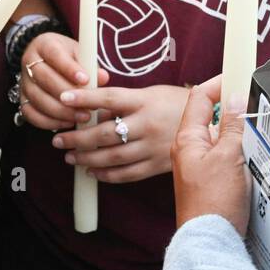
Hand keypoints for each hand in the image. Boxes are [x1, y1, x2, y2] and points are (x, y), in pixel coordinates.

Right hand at [17, 32, 106, 130]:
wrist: (47, 60)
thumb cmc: (68, 57)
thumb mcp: (80, 53)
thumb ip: (91, 65)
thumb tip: (103, 78)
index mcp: (44, 44)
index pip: (54, 54)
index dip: (69, 68)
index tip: (85, 80)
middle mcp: (29, 62)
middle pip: (44, 78)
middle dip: (67, 94)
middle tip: (88, 106)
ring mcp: (24, 82)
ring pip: (37, 98)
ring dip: (61, 111)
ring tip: (82, 117)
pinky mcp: (22, 99)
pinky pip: (30, 114)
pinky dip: (48, 122)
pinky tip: (67, 123)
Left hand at [53, 84, 188, 183]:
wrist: (212, 124)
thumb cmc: (175, 103)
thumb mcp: (150, 94)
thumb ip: (123, 103)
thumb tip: (93, 112)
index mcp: (144, 101)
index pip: (108, 99)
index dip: (84, 98)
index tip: (63, 97)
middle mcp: (147, 124)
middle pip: (105, 133)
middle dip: (77, 138)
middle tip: (58, 140)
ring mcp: (152, 147)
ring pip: (112, 157)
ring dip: (87, 158)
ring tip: (70, 157)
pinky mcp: (158, 165)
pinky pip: (127, 174)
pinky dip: (107, 175)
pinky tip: (93, 172)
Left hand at [170, 76, 250, 234]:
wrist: (211, 242)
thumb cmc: (214, 202)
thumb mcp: (228, 157)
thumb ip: (232, 126)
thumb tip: (234, 98)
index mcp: (187, 139)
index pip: (198, 98)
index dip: (217, 83)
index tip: (237, 73)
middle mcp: (190, 151)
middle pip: (211, 117)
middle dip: (233, 108)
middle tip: (255, 102)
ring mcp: (199, 167)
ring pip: (221, 139)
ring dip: (239, 133)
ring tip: (260, 131)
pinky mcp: (211, 183)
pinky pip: (226, 158)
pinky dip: (241, 153)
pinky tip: (256, 158)